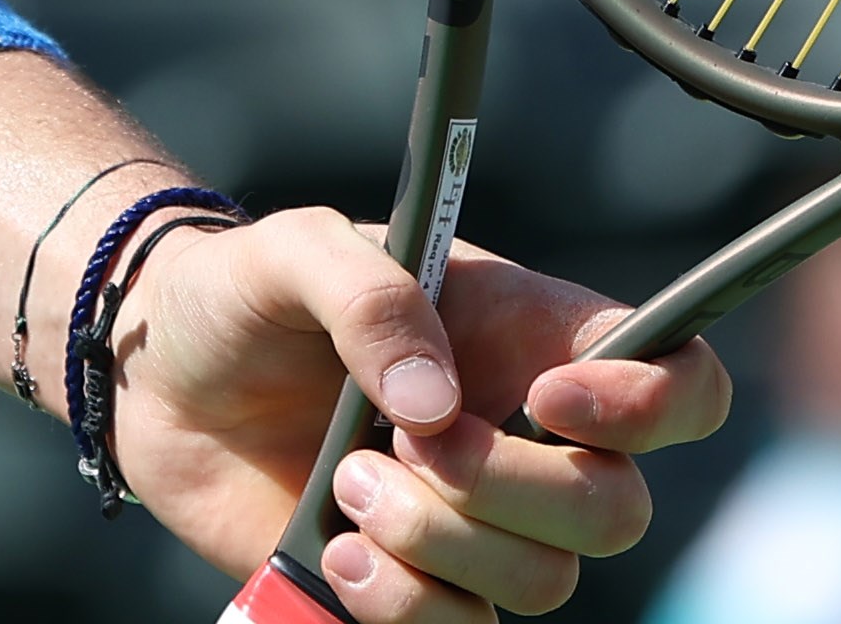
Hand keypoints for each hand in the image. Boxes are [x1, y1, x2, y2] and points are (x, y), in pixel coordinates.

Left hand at [104, 209, 730, 620]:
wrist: (160, 383)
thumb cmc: (244, 297)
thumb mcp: (292, 251)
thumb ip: (367, 294)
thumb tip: (432, 401)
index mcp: (534, 341)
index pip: (680, 383)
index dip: (654, 405)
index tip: (548, 396)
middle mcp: (525, 440)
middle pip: (617, 509)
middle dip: (509, 488)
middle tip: (400, 442)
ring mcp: (478, 525)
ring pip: (544, 581)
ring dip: (440, 541)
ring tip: (348, 485)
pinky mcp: (421, 590)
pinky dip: (403, 605)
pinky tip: (336, 551)